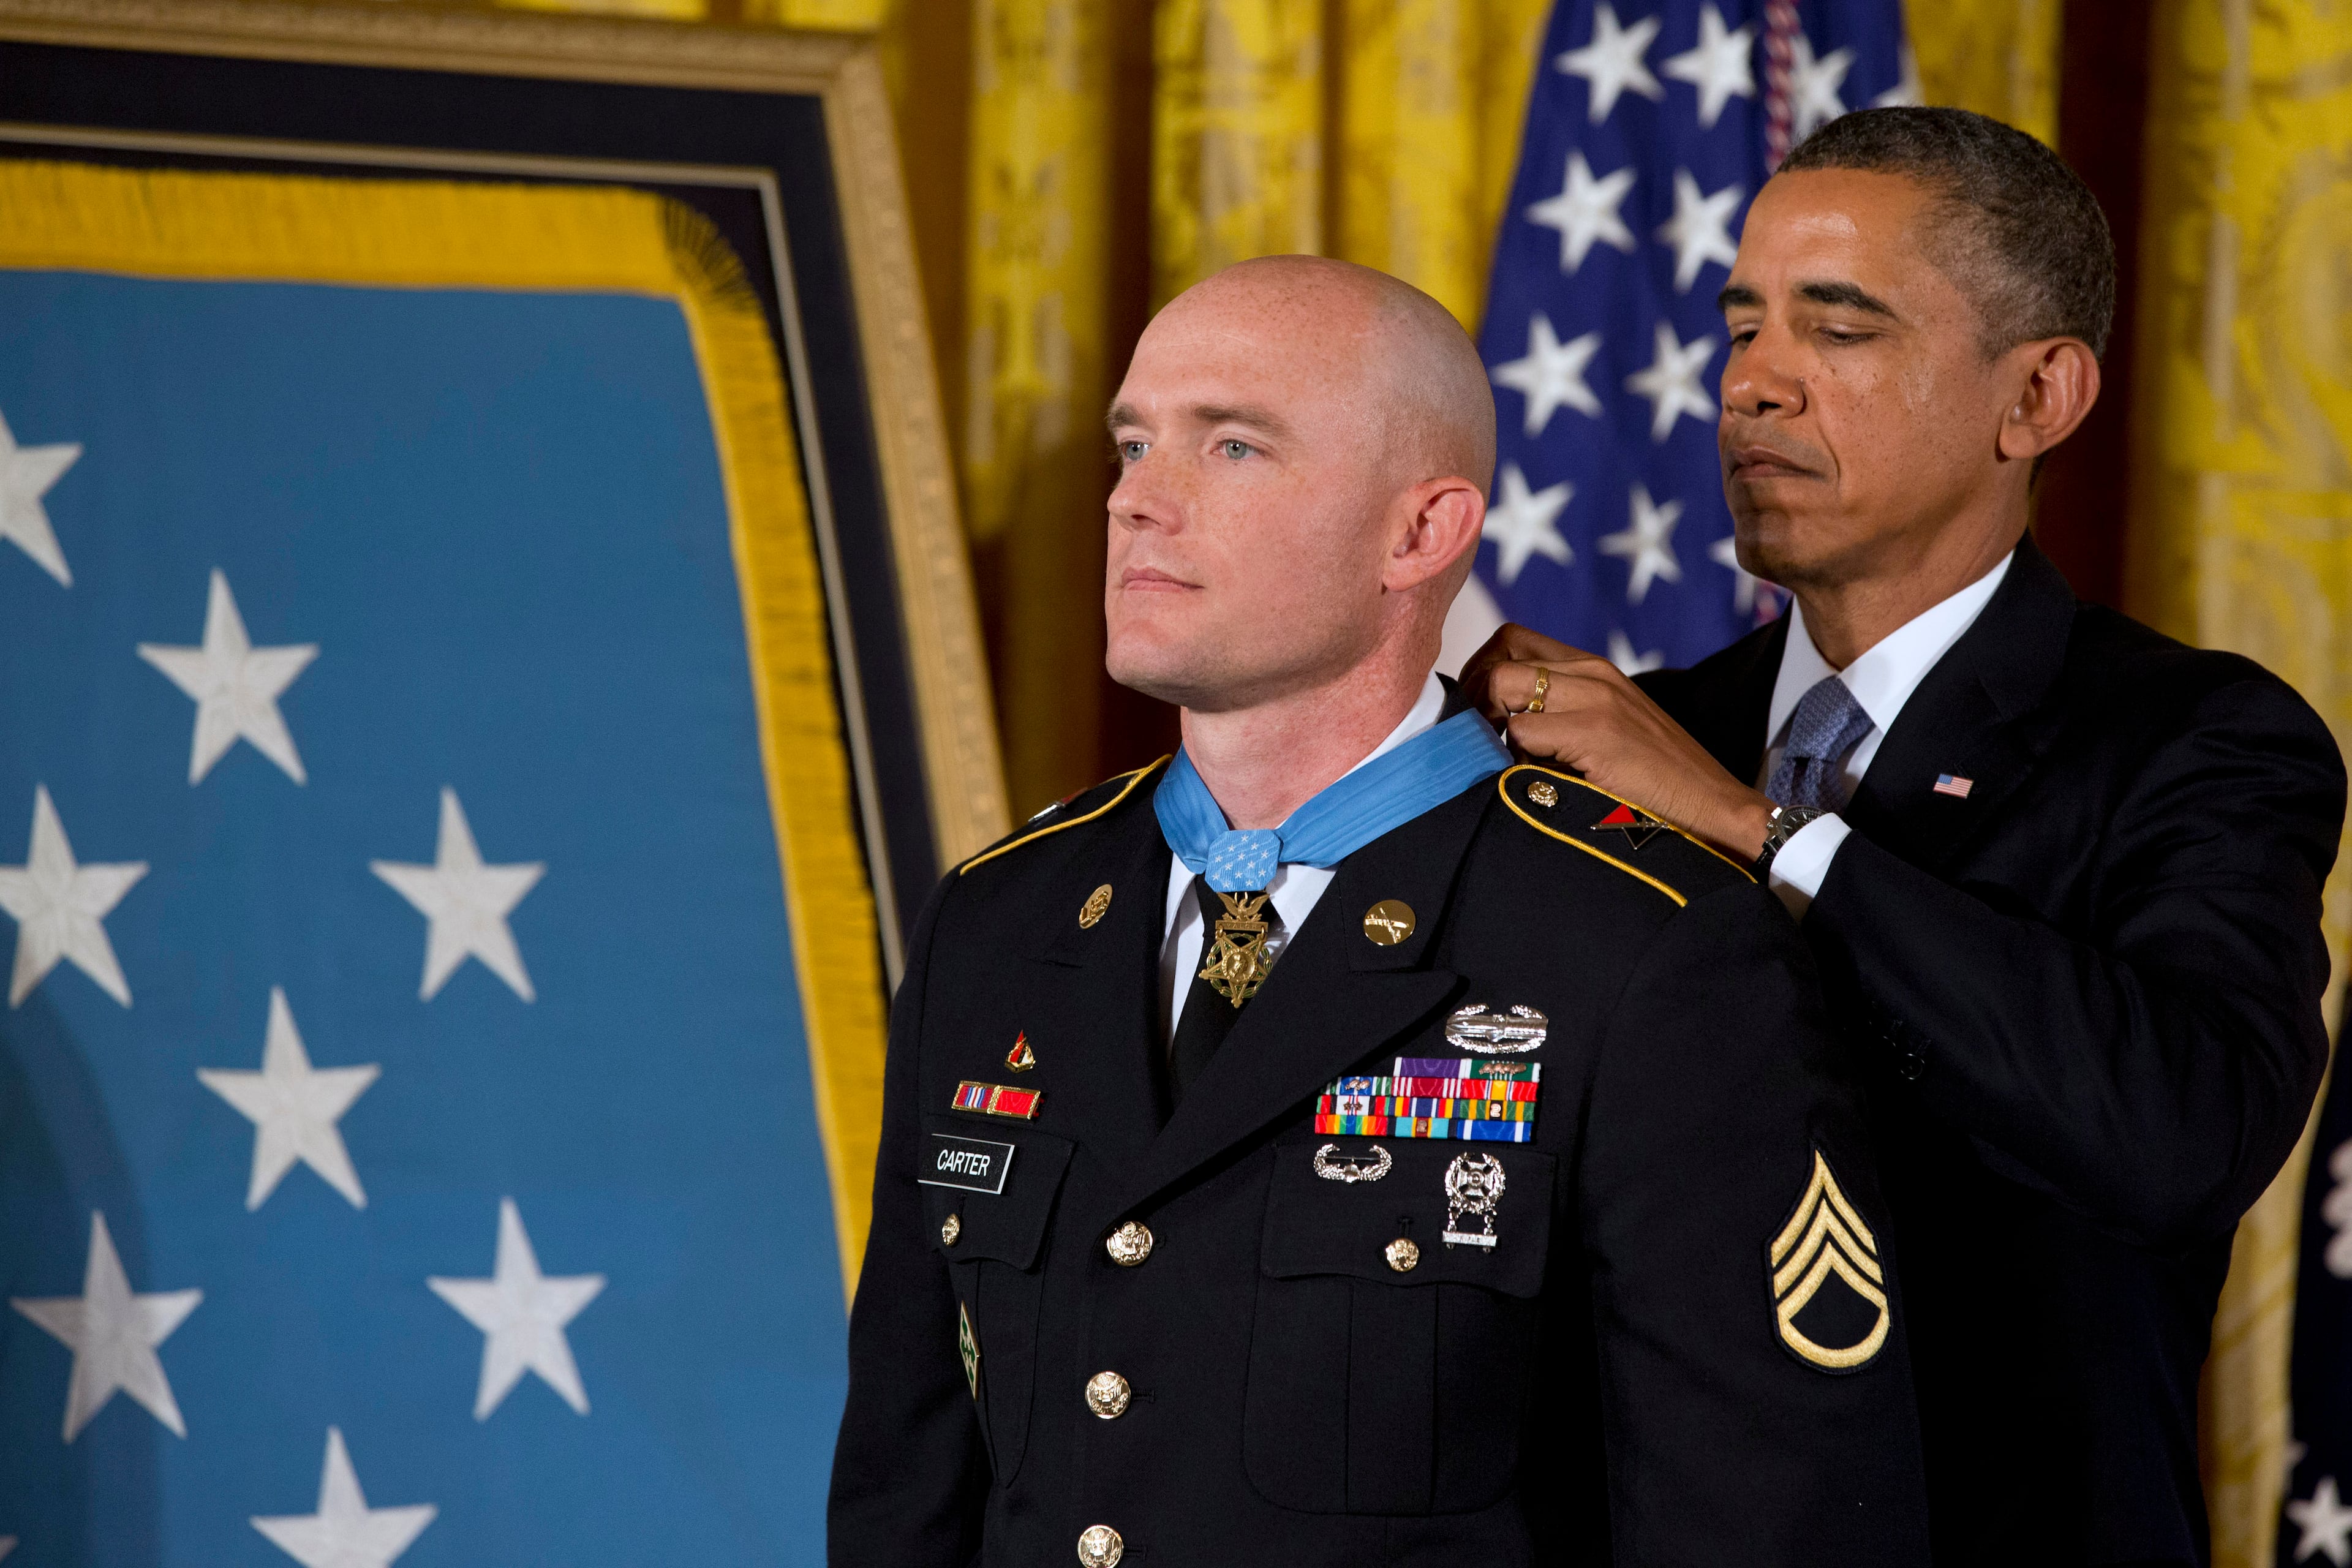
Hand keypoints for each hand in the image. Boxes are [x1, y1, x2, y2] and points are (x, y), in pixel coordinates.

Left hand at [1460, 624, 1775, 860]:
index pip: (1511, 640)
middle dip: (1475, 695)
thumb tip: (1491, 726)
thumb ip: (1560, 714)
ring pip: (1502, 686)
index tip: (1481, 714)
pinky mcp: (1597, 733)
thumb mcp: (1605, 729)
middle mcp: (1593, 672)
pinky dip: (1514, 758)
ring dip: (1492, 725)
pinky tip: (1534, 780)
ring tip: (1508, 759)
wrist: (1715, 808)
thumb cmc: (1656, 780)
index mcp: (1594, 668)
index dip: (1483, 672)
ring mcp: (1596, 699)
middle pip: (1499, 654)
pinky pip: (1522, 732)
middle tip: (1480, 737)